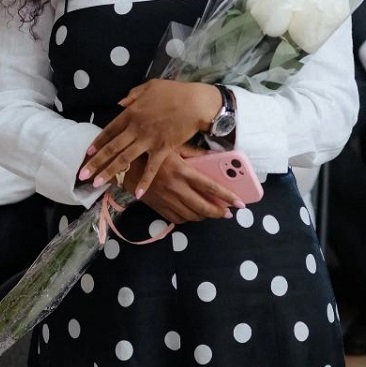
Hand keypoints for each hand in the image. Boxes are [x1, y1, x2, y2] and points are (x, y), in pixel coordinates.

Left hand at [78, 80, 221, 195]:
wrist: (195, 102)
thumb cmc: (174, 92)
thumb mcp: (150, 87)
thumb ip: (133, 96)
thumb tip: (120, 104)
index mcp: (131, 113)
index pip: (109, 130)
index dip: (98, 142)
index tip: (88, 153)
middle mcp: (135, 129)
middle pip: (112, 148)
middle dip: (96, 162)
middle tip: (82, 175)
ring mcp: (148, 141)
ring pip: (125, 159)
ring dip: (110, 172)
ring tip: (97, 183)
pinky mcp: (162, 150)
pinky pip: (151, 168)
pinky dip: (144, 181)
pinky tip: (138, 193)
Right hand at [124, 151, 240, 224]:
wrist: (125, 166)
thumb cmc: (152, 152)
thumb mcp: (175, 147)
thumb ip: (196, 154)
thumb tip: (214, 158)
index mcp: (183, 171)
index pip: (211, 187)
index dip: (227, 197)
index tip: (240, 204)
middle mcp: (177, 188)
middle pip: (204, 207)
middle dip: (219, 213)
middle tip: (228, 213)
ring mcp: (167, 200)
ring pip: (192, 215)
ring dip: (204, 216)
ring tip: (211, 212)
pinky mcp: (159, 207)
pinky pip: (178, 219)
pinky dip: (188, 218)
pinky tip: (192, 213)